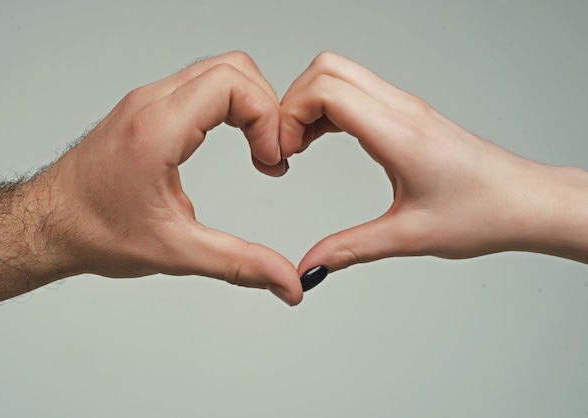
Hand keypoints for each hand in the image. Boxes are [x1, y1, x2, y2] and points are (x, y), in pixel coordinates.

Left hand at [44, 51, 301, 304]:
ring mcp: (147, 101)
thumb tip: (286, 281)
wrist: (48, 223)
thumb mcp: (176, 252)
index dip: (266, 117)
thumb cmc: (94, 231)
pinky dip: (229, 106)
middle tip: (271, 153)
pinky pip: (200, 85)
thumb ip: (240, 264)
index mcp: (156, 130)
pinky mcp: (146, 108)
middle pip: (232, 69)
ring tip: (257, 150)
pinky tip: (232, 141)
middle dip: (266, 108)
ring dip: (249, 105)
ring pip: (218, 71)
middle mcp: (150, 104)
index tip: (270, 159)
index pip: (231, 85)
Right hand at [280, 51, 587, 274]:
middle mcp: (401, 109)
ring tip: (299, 146)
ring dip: (308, 104)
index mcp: (398, 133)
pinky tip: (322, 140)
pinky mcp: (406, 114)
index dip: (289, 116)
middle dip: (291, 103)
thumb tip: (310, 266)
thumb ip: (350, 250)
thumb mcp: (408, 237)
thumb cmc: (483, 212)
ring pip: (339, 74)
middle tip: (286, 147)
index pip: (326, 90)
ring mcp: (404, 107)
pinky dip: (327, 109)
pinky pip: (355, 91)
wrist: (524, 202)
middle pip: (326, 69)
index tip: (284, 154)